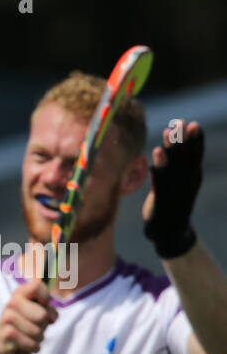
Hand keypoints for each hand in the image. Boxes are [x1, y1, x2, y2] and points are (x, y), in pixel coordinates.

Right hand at [0, 277, 57, 353]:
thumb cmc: (21, 327)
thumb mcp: (35, 314)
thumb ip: (47, 309)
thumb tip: (50, 317)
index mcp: (19, 293)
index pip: (37, 286)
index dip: (45, 298)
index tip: (43, 307)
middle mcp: (11, 303)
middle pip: (42, 315)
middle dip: (43, 326)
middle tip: (34, 327)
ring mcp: (7, 318)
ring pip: (38, 332)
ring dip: (38, 338)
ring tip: (28, 337)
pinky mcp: (7, 334)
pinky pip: (32, 343)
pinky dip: (32, 348)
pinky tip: (23, 346)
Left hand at [143, 119, 202, 259]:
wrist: (170, 232)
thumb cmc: (172, 204)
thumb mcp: (176, 185)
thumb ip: (171, 169)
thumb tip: (166, 151)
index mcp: (192, 177)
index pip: (196, 155)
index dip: (195, 140)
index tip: (193, 124)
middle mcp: (186, 181)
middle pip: (185, 156)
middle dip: (183, 138)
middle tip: (181, 121)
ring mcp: (175, 190)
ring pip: (174, 164)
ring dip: (171, 147)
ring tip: (168, 131)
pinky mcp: (162, 198)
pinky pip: (161, 178)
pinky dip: (160, 164)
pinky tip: (156, 151)